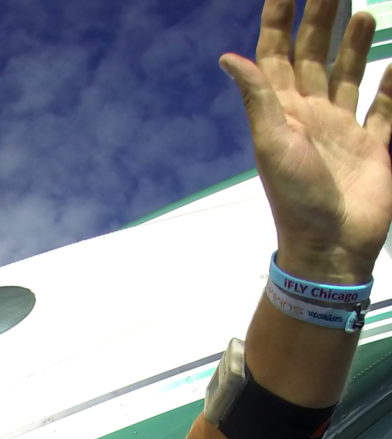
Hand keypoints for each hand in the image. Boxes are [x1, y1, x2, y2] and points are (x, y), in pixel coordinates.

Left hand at [220, 0, 391, 280]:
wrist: (331, 248)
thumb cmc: (297, 200)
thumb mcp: (272, 144)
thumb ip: (257, 98)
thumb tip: (228, 57)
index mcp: (284, 113)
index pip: (276, 55)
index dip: (279, 19)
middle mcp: (312, 116)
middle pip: (314, 55)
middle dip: (322, 18)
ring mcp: (343, 131)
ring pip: (349, 75)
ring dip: (354, 44)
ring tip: (364, 12)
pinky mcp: (372, 147)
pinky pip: (385, 108)